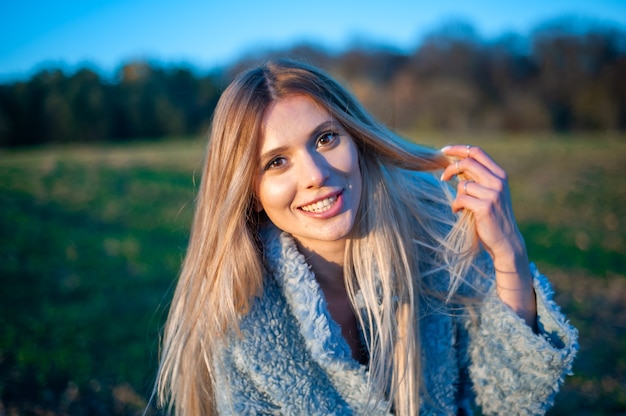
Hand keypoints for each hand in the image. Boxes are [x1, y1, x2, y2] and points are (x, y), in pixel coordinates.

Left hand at [440, 145, 535, 326]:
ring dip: (457, 196)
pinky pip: (460, 199)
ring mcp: (493, 194)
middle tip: (442, 178)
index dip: (458, 149)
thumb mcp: (489, 194)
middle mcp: (498, 182)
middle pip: (467, 163)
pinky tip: (458, 212)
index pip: (477, 152)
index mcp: (499, 175)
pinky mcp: (485, 207)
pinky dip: (456, 206)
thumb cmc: (493, 217)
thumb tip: (455, 166)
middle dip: (451, 169)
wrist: (505, 241)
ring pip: (462, 184)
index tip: (443, 151)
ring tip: (460, 207)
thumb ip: (477, 179)